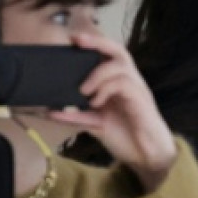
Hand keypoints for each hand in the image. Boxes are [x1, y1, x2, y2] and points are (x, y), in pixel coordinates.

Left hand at [47, 32, 176, 192]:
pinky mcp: (141, 99)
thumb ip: (75, 115)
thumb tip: (50, 111)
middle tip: (77, 41)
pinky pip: (124, 83)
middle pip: (118, 51)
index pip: (108, 56)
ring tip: (84, 91)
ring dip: (98, 74)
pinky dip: (106, 89)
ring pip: (120, 65)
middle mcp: (129, 82)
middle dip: (98, 42)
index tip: (72, 40)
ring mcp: (136, 90)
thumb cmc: (126, 138)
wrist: (147, 157)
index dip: (93, 44)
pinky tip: (96, 102)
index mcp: (118, 84)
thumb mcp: (95, 124)